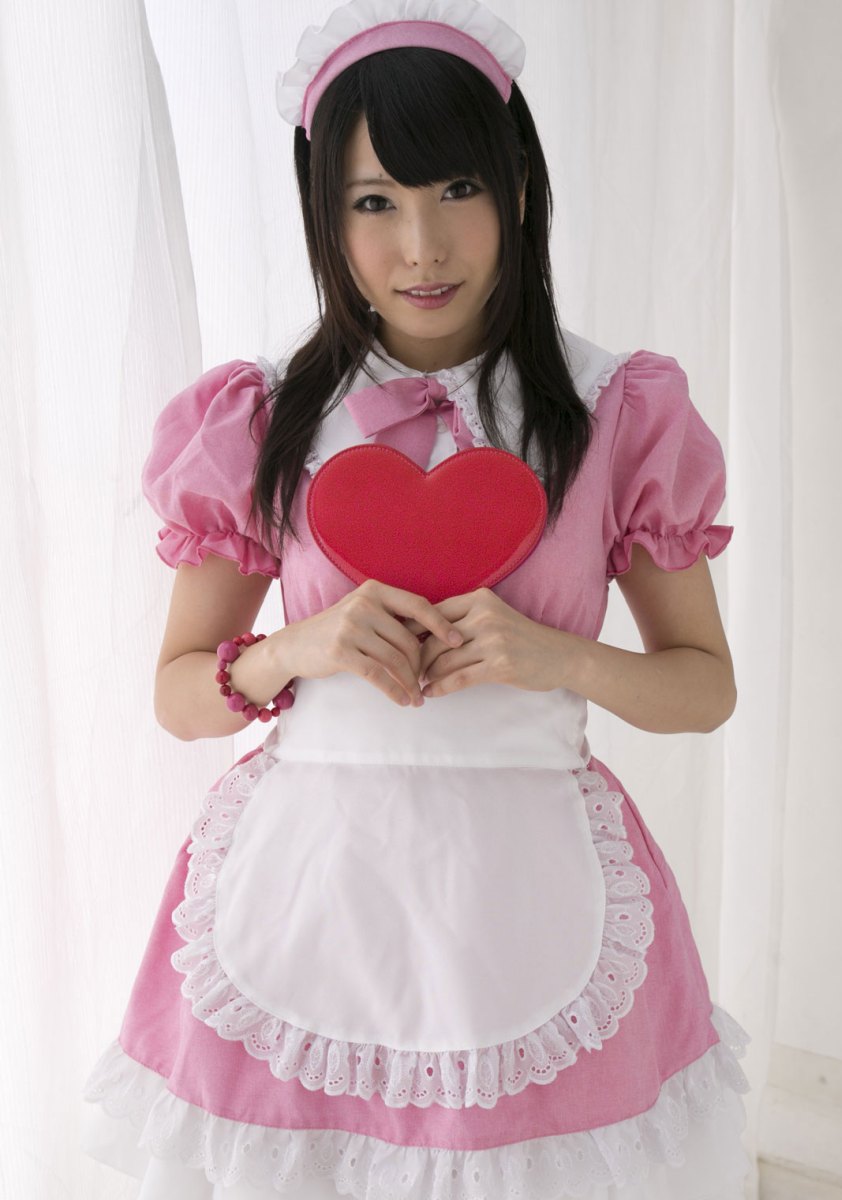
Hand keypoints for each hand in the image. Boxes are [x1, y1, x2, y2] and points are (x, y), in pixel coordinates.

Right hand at [281, 579, 463, 706]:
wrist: (295, 645)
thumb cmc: (338, 630)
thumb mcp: (364, 611)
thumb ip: (393, 617)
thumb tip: (437, 634)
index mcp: (375, 591)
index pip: (418, 605)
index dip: (441, 624)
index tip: (459, 641)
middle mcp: (363, 604)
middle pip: (408, 640)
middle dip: (421, 665)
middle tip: (427, 682)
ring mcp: (350, 627)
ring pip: (395, 659)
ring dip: (410, 683)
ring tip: (417, 696)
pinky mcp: (340, 651)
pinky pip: (377, 675)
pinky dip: (394, 690)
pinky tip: (402, 700)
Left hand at [405, 587, 567, 696]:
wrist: (559, 655)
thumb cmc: (520, 637)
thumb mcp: (492, 616)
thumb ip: (461, 620)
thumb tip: (417, 633)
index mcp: (479, 599)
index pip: (432, 613)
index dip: (411, 632)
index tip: (398, 647)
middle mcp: (484, 616)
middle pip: (434, 638)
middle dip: (416, 658)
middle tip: (406, 671)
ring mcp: (493, 640)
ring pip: (443, 660)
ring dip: (426, 675)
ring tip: (417, 683)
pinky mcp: (499, 665)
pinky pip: (458, 678)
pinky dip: (439, 688)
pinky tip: (430, 693)